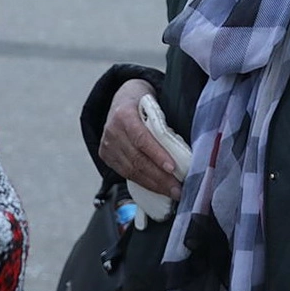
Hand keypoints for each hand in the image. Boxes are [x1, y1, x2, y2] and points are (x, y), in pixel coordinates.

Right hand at [98, 78, 181, 198]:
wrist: (122, 99)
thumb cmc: (143, 101)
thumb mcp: (154, 104)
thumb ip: (162, 124)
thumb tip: (183, 150)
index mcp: (124, 114)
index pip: (142, 139)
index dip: (157, 155)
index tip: (172, 168)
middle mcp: (112, 130)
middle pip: (137, 159)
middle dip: (159, 177)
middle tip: (178, 188)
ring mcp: (107, 144)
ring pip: (131, 170)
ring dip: (153, 184)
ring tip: (171, 191)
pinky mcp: (106, 156)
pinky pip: (125, 174)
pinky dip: (143, 182)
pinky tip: (156, 187)